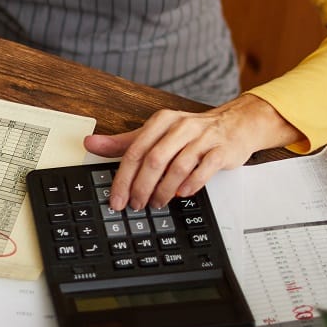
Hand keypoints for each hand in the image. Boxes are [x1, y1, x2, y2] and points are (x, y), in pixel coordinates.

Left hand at [84, 94, 300, 210]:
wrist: (236, 124)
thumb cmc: (192, 133)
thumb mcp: (156, 133)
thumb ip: (124, 142)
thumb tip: (91, 143)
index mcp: (162, 121)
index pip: (134, 151)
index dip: (123, 178)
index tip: (116, 198)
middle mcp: (181, 127)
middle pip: (153, 160)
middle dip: (141, 187)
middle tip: (135, 205)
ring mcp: (202, 138)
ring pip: (177, 167)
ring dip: (163, 190)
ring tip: (156, 203)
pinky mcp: (221, 150)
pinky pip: (203, 170)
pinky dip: (190, 185)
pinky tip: (182, 194)